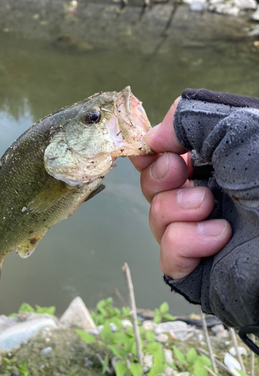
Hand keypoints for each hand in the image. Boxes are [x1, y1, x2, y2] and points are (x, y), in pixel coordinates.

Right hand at [131, 98, 231, 279]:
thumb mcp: (234, 126)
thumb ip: (189, 118)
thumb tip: (153, 138)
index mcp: (217, 163)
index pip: (166, 155)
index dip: (152, 152)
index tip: (153, 149)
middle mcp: (208, 194)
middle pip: (153, 185)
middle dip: (160, 176)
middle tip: (180, 172)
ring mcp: (203, 232)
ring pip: (156, 218)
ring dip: (175, 209)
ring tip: (209, 207)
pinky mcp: (201, 268)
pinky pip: (168, 256)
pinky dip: (184, 243)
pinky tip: (218, 237)